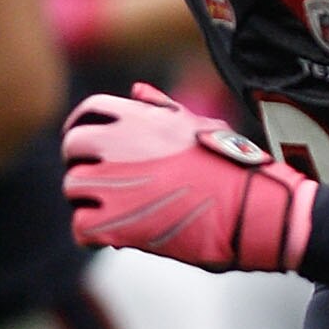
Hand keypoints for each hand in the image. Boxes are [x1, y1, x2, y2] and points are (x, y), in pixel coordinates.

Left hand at [62, 82, 315, 271]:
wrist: (255, 209)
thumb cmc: (237, 169)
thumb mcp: (201, 124)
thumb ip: (162, 107)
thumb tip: (137, 90)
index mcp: (139, 116)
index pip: (89, 113)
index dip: (84, 129)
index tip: (91, 149)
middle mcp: (119, 142)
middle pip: (73, 148)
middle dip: (83, 166)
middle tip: (103, 188)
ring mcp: (113, 181)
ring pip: (73, 188)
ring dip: (89, 203)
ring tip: (115, 216)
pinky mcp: (115, 221)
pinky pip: (80, 226)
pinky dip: (91, 235)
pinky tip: (115, 238)